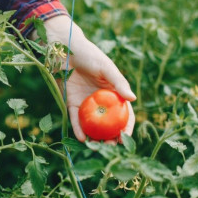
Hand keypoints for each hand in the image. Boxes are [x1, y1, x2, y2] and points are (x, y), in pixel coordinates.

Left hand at [42, 16, 135, 143]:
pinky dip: (78, 128)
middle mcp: (100, 100)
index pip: (123, 113)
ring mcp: (85, 102)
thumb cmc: (89, 55)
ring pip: (91, 124)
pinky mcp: (70, 102)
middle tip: (111, 148)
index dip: (126, 126)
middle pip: (107, 123)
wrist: (64, 49)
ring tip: (96, 148)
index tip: (127, 138)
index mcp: (113, 92)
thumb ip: (119, 83)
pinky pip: (75, 118)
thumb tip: (133, 98)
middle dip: (110, 137)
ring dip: (94, 137)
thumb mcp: (106, 68)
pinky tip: (82, 137)